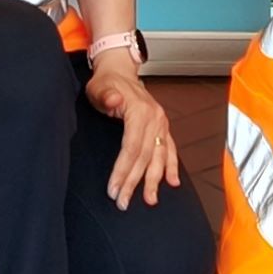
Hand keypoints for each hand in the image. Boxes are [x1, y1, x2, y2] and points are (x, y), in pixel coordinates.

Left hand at [86, 45, 178, 202]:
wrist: (119, 72)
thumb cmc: (107, 82)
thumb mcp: (99, 87)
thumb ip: (106, 95)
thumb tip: (113, 99)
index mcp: (140, 110)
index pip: (132, 147)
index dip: (123, 170)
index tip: (114, 189)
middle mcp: (154, 118)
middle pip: (145, 156)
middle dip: (135, 182)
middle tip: (123, 201)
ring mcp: (161, 123)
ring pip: (160, 156)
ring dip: (155, 180)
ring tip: (150, 199)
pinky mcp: (162, 128)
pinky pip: (171, 149)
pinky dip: (172, 166)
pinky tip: (173, 182)